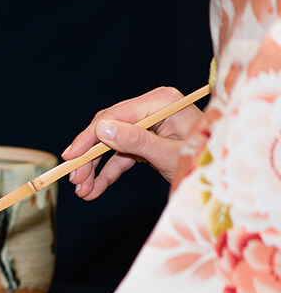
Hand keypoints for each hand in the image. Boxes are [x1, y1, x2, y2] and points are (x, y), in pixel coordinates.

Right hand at [62, 86, 205, 200]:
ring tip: (83, 191)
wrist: (222, 173)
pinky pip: (121, 156)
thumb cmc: (204, 161)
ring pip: (110, 145)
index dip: (89, 138)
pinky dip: (108, 173)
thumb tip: (101, 129)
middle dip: (89, 158)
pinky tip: (95, 190)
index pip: (115, 116)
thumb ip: (135, 141)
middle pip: (108, 129)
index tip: (70, 158)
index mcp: (161, 102)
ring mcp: (148, 124)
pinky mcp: (146, 140)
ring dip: (95, 169)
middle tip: (75, 181)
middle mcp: (152, 109)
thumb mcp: (168, 154)